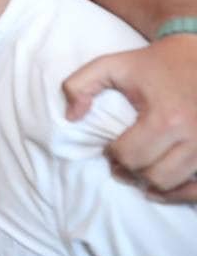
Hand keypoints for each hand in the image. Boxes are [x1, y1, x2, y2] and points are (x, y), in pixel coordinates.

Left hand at [64, 35, 196, 202]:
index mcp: (166, 118)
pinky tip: (165, 187)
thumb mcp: (114, 65)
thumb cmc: (157, 62)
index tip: (110, 146)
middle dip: (130, 169)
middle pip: (152, 175)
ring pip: (173, 184)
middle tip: (121, 160)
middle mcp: (193, 136)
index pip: (130, 156)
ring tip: (141, 168)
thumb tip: (72, 117)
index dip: (112, 154)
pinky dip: (181, 193)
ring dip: (151, 181)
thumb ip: (81, 85)